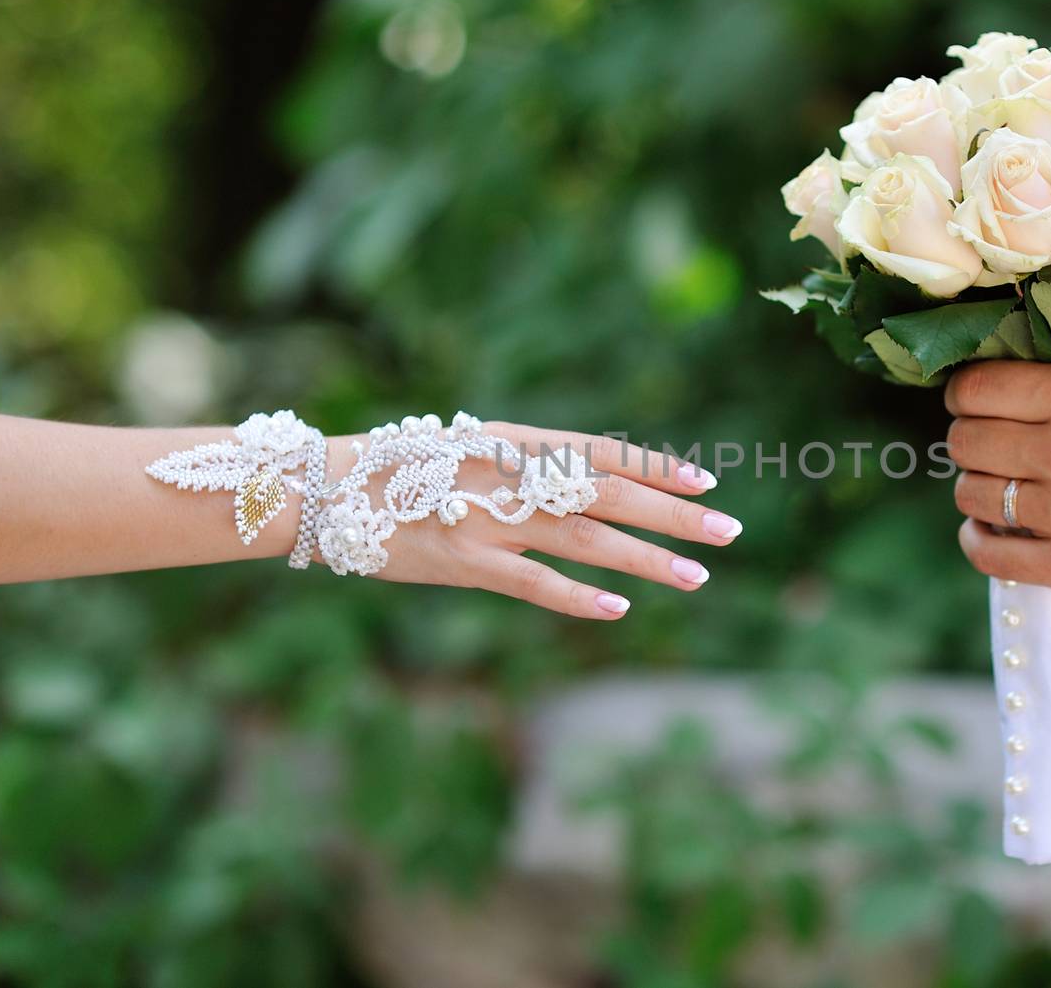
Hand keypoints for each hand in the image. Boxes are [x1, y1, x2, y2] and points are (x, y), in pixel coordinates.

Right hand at [363, 423, 740, 619]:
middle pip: (609, 495)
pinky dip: (577, 597)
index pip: (602, 453)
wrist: (322, 491)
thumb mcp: (470, 452)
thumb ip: (525, 465)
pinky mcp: (463, 563)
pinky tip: (618, 609)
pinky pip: (532, 583)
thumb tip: (585, 481)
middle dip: (673, 513)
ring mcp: (487, 519)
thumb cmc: (399, 470)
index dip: (656, 468)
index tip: (707, 482)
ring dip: (645, 559)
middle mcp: (510, 474)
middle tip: (728, 531)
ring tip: (696, 576)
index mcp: (514, 441)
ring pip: (585, 538)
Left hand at [944, 361, 1050, 601]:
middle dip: (968, 444)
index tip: (968, 406)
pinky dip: (976, 540)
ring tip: (1000, 491)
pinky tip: (987, 530)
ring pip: (968, 494)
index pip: (976, 390)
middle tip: (989, 452)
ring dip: (976, 491)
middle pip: (963, 442)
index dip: (961, 397)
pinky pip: (985, 553)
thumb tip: (976, 390)